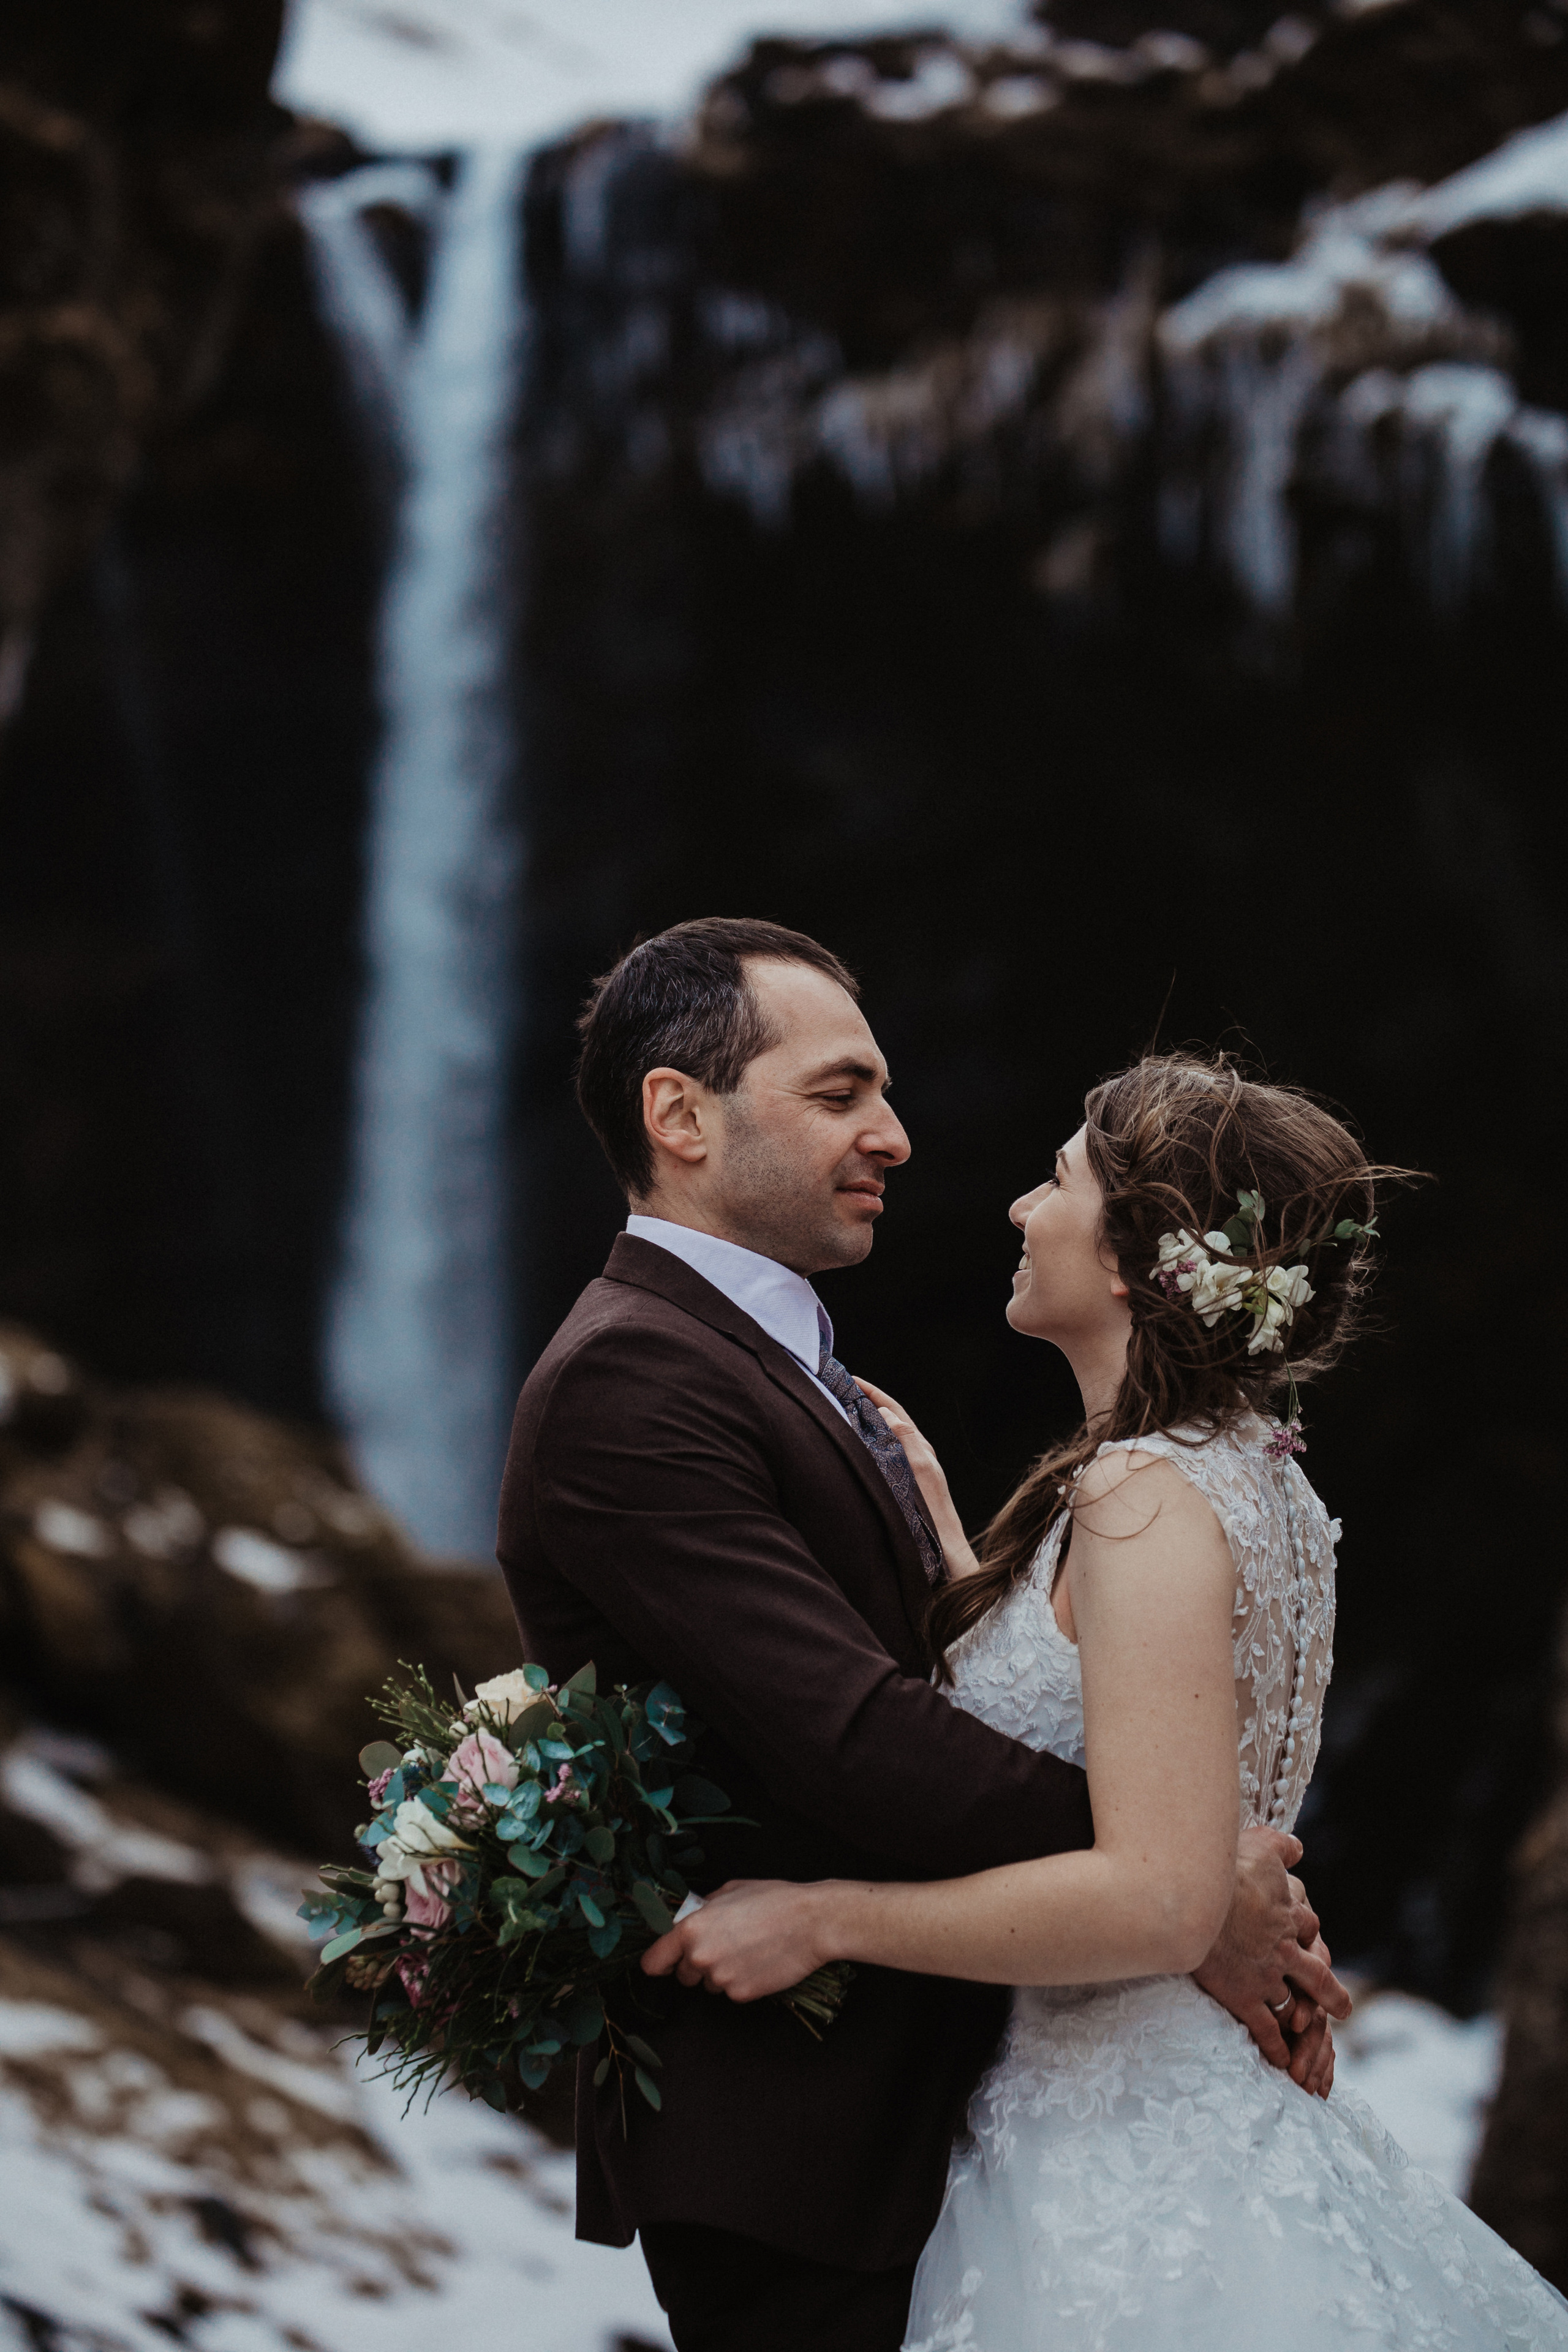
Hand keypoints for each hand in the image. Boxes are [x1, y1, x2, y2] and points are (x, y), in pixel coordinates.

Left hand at [640, 1879, 835, 2002]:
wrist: (811, 1922)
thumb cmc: (772, 1900)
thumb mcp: (730, 1890)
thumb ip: (702, 1908)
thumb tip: (690, 1917)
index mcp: (691, 1929)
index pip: (653, 1962)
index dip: (659, 1962)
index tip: (665, 1962)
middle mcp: (700, 1957)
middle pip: (683, 1976)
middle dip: (696, 1965)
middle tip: (724, 1946)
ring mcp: (721, 1980)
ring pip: (709, 1985)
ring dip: (720, 1973)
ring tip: (748, 1950)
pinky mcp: (741, 1995)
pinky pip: (731, 1992)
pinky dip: (741, 1981)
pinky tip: (759, 1962)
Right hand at [854, 1379, 979, 1577]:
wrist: (946, 1555)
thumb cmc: (934, 1517)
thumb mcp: (921, 1470)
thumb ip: (905, 1439)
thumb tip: (886, 1412)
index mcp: (920, 1447)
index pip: (893, 1408)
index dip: (872, 1392)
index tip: (849, 1378)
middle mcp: (917, 1455)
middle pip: (889, 1419)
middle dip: (866, 1402)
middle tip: (839, 1390)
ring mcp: (910, 1471)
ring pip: (884, 1437)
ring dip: (865, 1422)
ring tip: (841, 1413)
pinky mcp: (904, 1488)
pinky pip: (882, 1456)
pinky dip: (867, 1444)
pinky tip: (854, 1451)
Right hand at [1192, 1827, 1350, 2093]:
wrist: (1202, 1900)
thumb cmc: (1229, 1867)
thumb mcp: (1262, 1844)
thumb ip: (1282, 1846)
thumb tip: (1299, 1847)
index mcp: (1288, 1915)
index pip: (1307, 1929)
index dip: (1308, 1934)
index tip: (1308, 1939)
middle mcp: (1285, 1950)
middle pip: (1316, 1976)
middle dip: (1330, 1993)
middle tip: (1342, 2007)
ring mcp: (1266, 1977)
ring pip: (1294, 2006)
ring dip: (1303, 2022)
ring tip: (1310, 2036)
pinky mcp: (1243, 1997)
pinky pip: (1266, 2029)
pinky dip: (1276, 2047)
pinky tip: (1282, 2061)